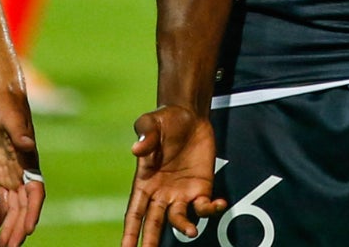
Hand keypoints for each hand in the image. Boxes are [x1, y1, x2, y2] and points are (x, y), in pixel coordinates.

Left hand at [0, 85, 44, 245]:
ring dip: (9, 227)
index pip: (36, 192)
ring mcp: (15, 173)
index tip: (28, 231)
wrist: (2, 96)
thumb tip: (27, 143)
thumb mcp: (10, 115)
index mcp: (30, 160)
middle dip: (18, 228)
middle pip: (25, 206)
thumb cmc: (7, 103)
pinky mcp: (4, 172)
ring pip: (14, 208)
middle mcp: (25, 171)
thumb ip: (19, 129)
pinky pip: (3, 199)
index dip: (33, 212)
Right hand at [122, 105, 226, 246]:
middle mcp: (161, 193)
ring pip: (179, 218)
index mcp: (144, 182)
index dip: (130, 232)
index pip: (134, 212)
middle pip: (153, 223)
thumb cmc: (164, 119)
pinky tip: (219, 203)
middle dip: (150, 240)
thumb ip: (144, 136)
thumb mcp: (149, 122)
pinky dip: (211, 209)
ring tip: (191, 231)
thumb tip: (137, 149)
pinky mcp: (201, 187)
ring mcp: (182, 192)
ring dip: (184, 227)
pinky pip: (204, 206)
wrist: (190, 114)